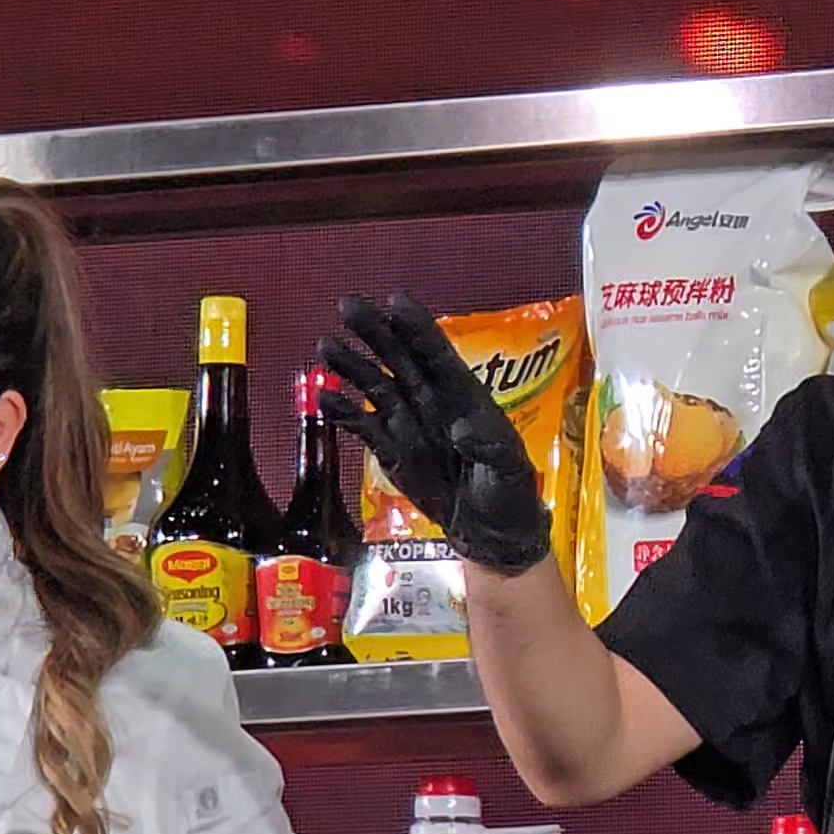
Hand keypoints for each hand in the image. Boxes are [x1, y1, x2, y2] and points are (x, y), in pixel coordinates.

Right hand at [322, 293, 552, 576]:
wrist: (492, 532)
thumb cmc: (510, 495)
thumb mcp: (510, 471)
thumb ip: (490, 448)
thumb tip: (462, 429)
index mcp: (465, 396)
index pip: (437, 353)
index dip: (417, 327)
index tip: (394, 300)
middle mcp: (432, 401)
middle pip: (399, 358)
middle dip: (375, 331)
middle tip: (347, 305)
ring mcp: (408, 424)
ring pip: (376, 385)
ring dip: (352, 365)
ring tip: (326, 344)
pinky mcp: (391, 452)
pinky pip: (364, 426)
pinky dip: (344, 412)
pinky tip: (324, 396)